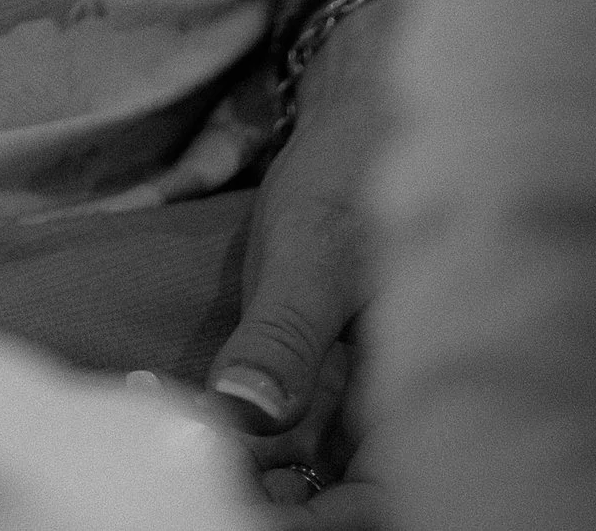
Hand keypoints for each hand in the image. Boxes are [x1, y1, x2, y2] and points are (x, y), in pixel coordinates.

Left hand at [207, 3, 393, 521]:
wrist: (361, 106)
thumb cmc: (356, 170)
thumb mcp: (315, 248)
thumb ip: (286, 336)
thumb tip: (246, 414)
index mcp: (417, 391)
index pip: (375, 501)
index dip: (319, 522)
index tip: (252, 508)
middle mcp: (392, 406)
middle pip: (339, 495)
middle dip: (273, 501)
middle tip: (200, 477)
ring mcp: (355, 392)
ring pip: (307, 469)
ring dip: (248, 470)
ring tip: (178, 442)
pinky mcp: (318, 370)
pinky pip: (284, 424)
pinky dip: (239, 430)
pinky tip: (185, 413)